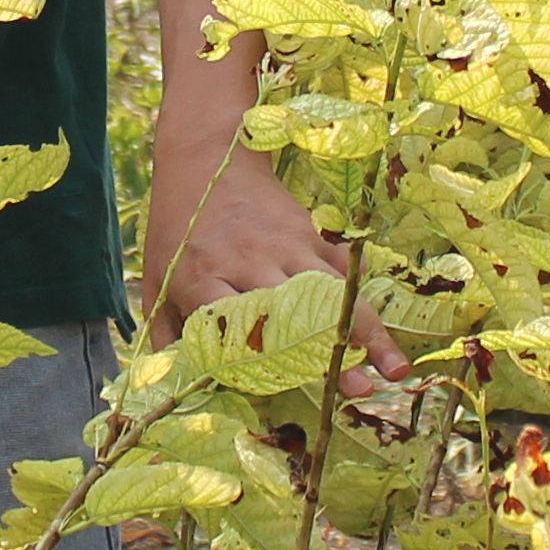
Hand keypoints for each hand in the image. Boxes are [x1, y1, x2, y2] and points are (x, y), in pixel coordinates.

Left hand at [147, 131, 398, 393]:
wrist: (209, 157)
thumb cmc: (178, 226)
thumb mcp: (156, 277)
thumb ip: (167, 334)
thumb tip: (180, 388)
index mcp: (202, 276)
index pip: (230, 323)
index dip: (254, 359)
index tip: (278, 391)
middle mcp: (248, 262)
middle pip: (293, 313)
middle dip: (327, 353)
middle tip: (357, 390)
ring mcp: (286, 247)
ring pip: (332, 294)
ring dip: (366, 333)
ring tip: (393, 371)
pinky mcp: (311, 237)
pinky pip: (343, 275)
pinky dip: (365, 308)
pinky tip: (388, 341)